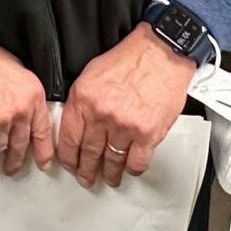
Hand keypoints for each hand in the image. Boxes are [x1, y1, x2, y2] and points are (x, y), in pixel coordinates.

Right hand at [0, 36, 53, 175]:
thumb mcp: (14, 71)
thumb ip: (21, 96)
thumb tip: (21, 114)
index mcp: (31, 95)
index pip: (43, 131)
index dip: (44, 151)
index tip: (44, 162)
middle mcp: (18, 109)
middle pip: (20, 145)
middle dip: (14, 159)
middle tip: (11, 165)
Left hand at [58, 25, 194, 188]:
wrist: (161, 52)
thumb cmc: (131, 59)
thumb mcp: (92, 74)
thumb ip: (82, 101)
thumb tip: (76, 123)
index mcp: (84, 99)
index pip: (69, 139)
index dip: (68, 157)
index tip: (70, 164)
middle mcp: (102, 114)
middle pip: (89, 154)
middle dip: (86, 171)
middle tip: (86, 177)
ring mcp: (125, 126)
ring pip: (112, 161)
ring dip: (110, 174)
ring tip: (110, 177)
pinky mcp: (148, 134)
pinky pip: (136, 162)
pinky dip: (132, 169)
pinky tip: (130, 168)